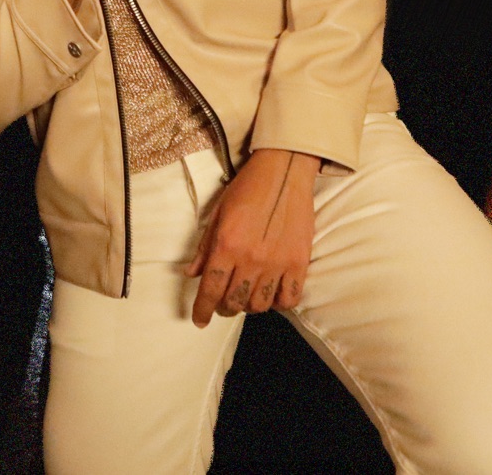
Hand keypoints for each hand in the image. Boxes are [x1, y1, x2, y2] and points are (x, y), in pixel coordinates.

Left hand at [186, 149, 318, 328]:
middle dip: (224, 307)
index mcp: (227, 244)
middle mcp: (252, 258)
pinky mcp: (299, 263)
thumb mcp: (218, 212)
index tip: (199, 320)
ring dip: (249, 305)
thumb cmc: (247, 188)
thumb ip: (205, 246)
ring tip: (246, 295)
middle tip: (222, 302)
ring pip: (261, 304)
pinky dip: (278, 303)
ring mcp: (278, 263)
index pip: (211, 288)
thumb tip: (191, 274)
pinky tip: (271, 294)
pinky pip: (289, 298)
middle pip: (235, 301)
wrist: (284, 170)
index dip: (202, 309)